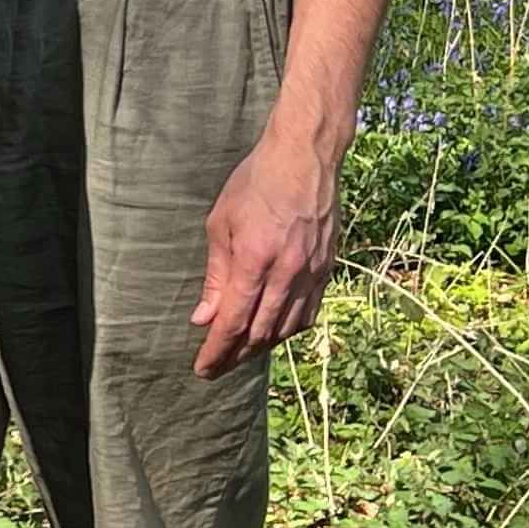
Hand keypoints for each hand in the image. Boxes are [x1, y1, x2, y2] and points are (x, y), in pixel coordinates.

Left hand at [192, 119, 339, 375]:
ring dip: (261, 348)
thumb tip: (203, 318)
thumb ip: (215, 276)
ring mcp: (311, 272)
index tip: (202, 370)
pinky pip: (308, 313)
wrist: (305, 157)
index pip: (232, 323)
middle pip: (259, 334)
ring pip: (286, 329)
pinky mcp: (326, 268)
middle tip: (216, 370)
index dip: (216, 352)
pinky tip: (274, 333)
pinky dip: (288, 330)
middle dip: (234, 358)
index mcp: (254, 261)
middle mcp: (286, 273)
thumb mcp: (221, 224)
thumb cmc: (255, 183)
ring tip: (240, 355)